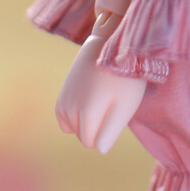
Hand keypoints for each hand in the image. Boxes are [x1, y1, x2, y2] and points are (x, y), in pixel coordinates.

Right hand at [55, 12, 146, 152]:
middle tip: (111, 100)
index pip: (91, 143)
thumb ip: (111, 131)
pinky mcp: (63, 90)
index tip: (117, 110)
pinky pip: (64, 114)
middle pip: (82, 134)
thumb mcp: (126, 105)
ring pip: (73, 125)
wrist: (112, 41)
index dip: (106, 132)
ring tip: (101, 96)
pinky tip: (87, 99)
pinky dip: (74, 113)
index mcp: (86, 114)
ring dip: (85, 118)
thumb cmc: (124, 76)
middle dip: (96, 125)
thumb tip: (98, 149)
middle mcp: (69, 107)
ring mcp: (64, 97)